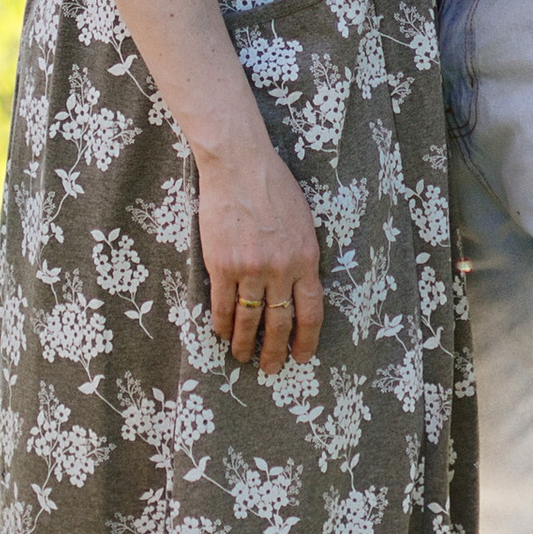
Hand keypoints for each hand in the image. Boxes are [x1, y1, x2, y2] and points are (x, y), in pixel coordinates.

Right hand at [197, 140, 322, 368]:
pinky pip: (222, 305)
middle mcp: (281, 269)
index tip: (301, 357)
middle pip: (280, 324)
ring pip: (249, 320)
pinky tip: (221, 333)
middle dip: (275, 351)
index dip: (306, 340)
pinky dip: (221, 324)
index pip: (311, 312)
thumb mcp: (303, 221)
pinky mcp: (222, 264)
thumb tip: (298, 288)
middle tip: (271, 369)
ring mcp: (250, 269)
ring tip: (242, 357)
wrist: (239, 164)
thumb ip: (302, 256)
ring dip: (245, 344)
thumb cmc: (273, 186)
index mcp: (306, 258)